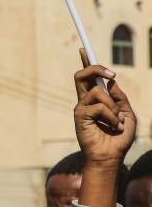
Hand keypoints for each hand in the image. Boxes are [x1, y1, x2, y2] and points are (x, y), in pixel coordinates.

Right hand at [73, 51, 135, 166]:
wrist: (111, 157)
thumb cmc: (119, 138)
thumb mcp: (128, 114)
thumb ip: (120, 98)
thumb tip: (110, 82)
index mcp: (96, 99)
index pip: (88, 77)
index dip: (85, 62)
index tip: (83, 49)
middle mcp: (85, 101)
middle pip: (82, 75)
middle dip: (95, 68)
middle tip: (112, 75)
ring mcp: (81, 107)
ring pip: (97, 91)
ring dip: (113, 106)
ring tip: (117, 121)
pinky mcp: (79, 115)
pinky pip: (98, 106)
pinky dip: (111, 116)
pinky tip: (112, 126)